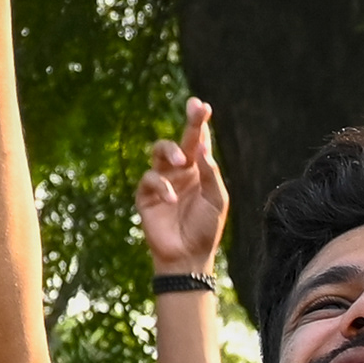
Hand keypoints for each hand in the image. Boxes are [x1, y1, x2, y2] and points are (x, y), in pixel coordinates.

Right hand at [135, 97, 228, 276]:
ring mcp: (162, 181)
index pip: (199, 142)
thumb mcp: (217, 200)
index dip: (199, 123)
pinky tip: (172, 199)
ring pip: (159, 151)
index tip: (202, 105)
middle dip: (189, 123)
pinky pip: (149, 179)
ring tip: (180, 161)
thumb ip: (211, 173)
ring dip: (169, 150)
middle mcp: (179, 171)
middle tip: (196, 109)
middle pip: (181, 140)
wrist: (188, 257)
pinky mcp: (146, 196)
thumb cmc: (206, 229)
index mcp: (199, 171)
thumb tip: (202, 147)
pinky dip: (161, 186)